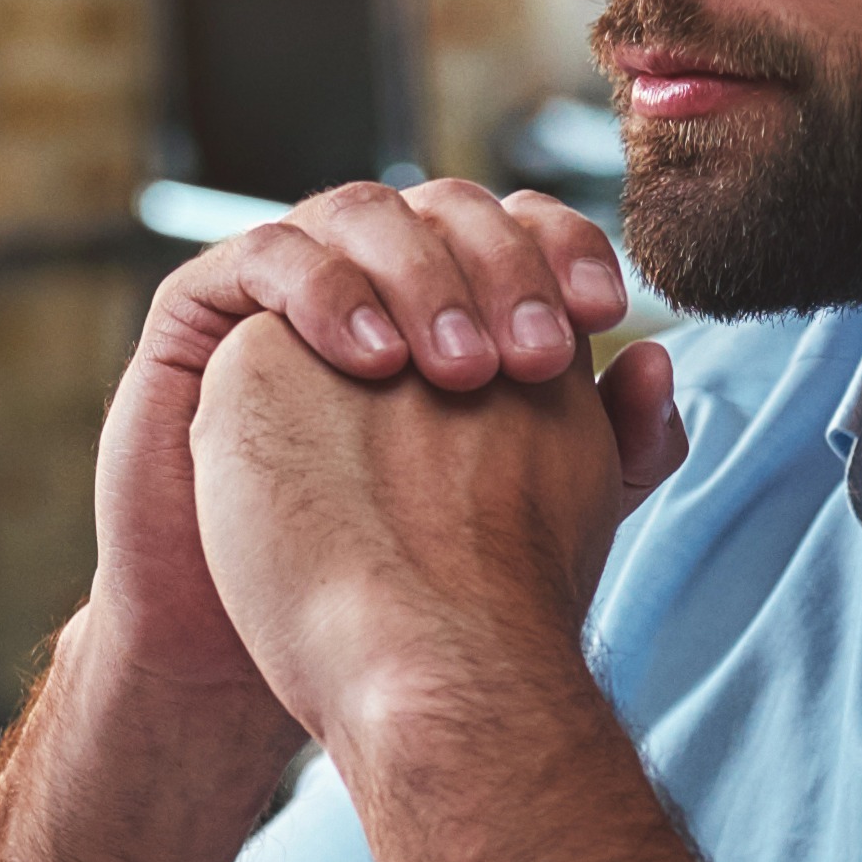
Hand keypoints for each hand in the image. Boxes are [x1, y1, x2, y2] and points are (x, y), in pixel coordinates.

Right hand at [87, 181, 637, 726]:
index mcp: (452, 299)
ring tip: (459, 370)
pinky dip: (323, 291)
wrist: (256, 653)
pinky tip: (371, 361)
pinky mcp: (203, 314)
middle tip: (535, 355)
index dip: (566, 247)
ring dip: (419, 276)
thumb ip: (605, 447)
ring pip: (359, 214)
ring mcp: (288, 286)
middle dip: (503, 266)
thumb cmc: (390, 583)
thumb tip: (658, 361)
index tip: (608, 311)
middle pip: (447, 208)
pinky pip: (265, 257)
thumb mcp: (523, 516)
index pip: (519, 226)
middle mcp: (373, 276)